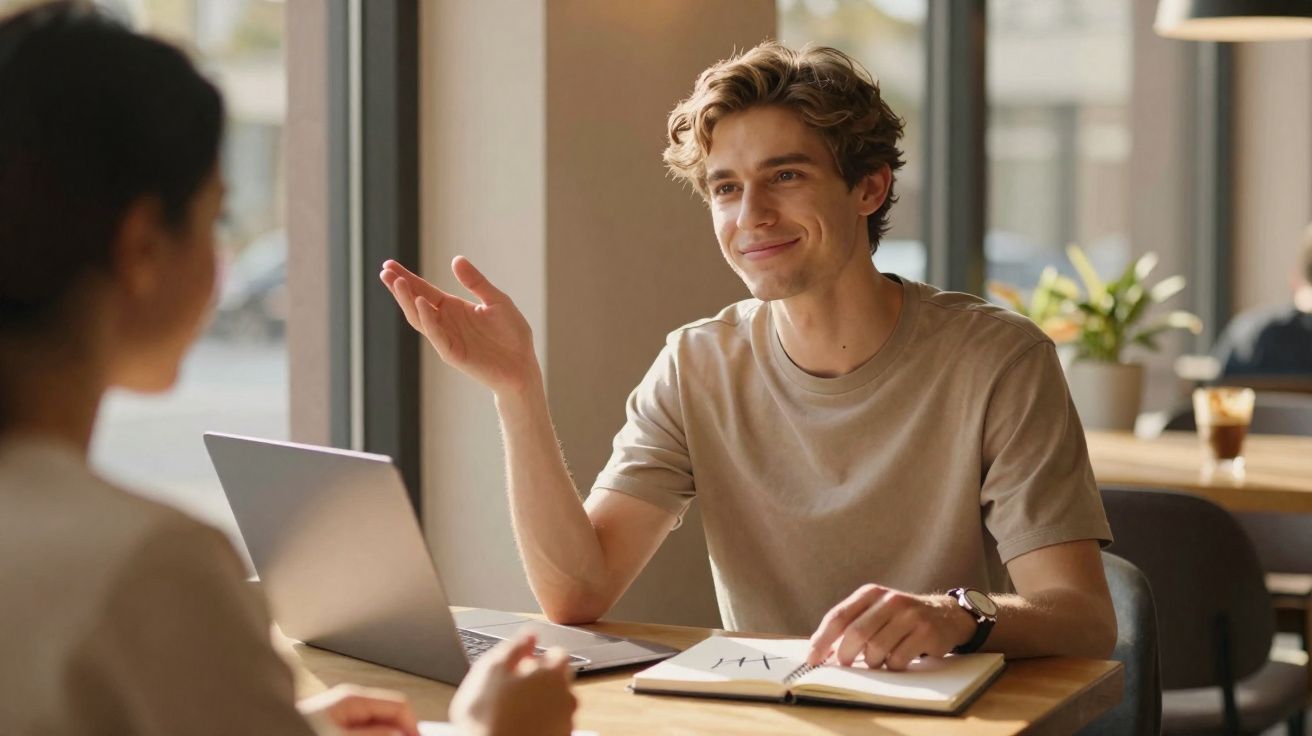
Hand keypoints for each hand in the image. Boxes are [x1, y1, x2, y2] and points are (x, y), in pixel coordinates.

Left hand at [297, 683, 419, 735]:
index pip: (399, 705)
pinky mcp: (332, 727)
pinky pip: (361, 731)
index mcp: (352, 698)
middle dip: (397, 733)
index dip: (413, 726)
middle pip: (388, 718)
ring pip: (375, 728)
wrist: (262, 729)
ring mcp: (340, 716)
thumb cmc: (294, 730)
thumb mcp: (342, 735)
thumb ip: (374, 734)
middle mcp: (348, 704)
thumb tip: (401, 733)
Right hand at [380, 258, 538, 394]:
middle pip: (415, 302)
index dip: (407, 278)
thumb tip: (455, 259)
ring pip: (420, 319)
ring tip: (397, 282)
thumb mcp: (497, 300)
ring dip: (407, 301)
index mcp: (453, 308)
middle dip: (400, 287)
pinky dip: (427, 319)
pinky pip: (436, 335)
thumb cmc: (512, 334)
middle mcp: (445, 322)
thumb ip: (476, 282)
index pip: (424, 290)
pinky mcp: (453, 353)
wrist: (523, 365)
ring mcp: (446, 338)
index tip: (388, 264)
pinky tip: (421, 303)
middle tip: (384, 271)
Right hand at [449, 634, 576, 735]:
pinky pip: (553, 726)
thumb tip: (529, 636)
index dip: (538, 656)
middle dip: (541, 681)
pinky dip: (541, 724)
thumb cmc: (486, 715)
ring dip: (541, 704)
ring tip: (513, 712)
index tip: (522, 664)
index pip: (558, 654)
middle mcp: (567, 698)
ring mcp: (566, 724)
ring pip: (557, 705)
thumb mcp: (491, 669)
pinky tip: (520, 726)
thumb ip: (515, 647)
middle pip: (559, 680)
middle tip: (514, 689)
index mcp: (553, 675)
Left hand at [806, 584, 975, 670]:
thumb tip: (819, 650)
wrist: (946, 615)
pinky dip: (892, 666)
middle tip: (844, 665)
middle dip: (845, 655)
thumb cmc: (901, 619)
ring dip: (872, 663)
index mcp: (871, 593)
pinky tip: (896, 660)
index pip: (839, 616)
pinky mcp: (926, 632)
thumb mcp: (876, 611)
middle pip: (856, 633)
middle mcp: (890, 600)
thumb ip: (851, 624)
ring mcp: (910, 615)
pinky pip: (898, 659)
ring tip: (877, 660)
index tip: (812, 659)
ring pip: (876, 649)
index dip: (822, 639)